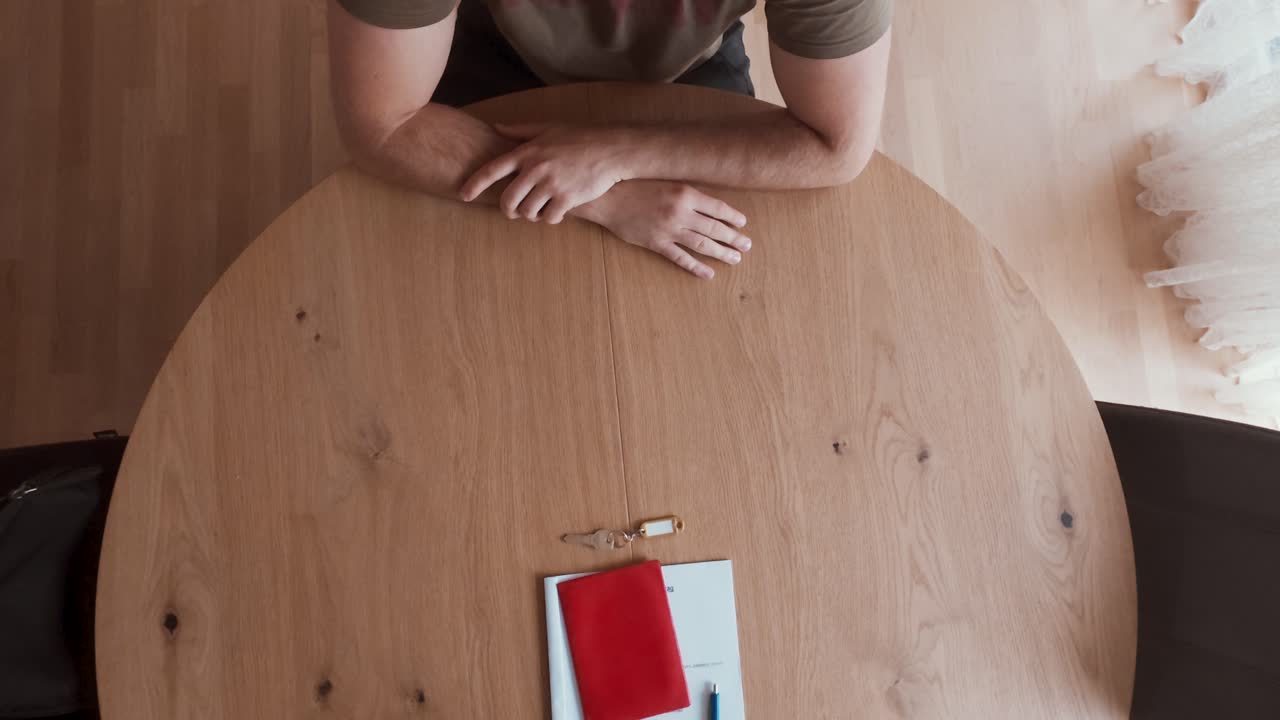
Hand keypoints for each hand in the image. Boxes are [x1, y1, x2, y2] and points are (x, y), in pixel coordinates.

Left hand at [459, 123, 632, 223]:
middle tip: (514, 212)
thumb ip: (520, 131)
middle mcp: (536, 169)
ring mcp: (551, 185)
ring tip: (539, 211)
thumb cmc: (579, 137)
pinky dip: (550, 219)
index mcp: (528, 152)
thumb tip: (496, 127)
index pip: (492, 170)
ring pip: (528, 212)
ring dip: (531, 216)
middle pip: (508, 200)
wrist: (611, 149)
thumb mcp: (548, 128)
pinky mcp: (567, 199)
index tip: (463, 195)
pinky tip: (557, 213)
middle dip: (508, 210)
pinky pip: (549, 218)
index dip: (474, 184)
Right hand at [576, 181, 750, 279]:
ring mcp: (669, 230)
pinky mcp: (656, 244)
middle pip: (714, 228)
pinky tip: (708, 273)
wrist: (608, 198)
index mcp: (685, 194)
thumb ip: (686, 193)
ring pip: (702, 244)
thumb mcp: (665, 181)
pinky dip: (696, 267)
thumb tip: (708, 204)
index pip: (718, 208)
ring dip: (721, 253)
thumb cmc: (635, 185)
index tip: (742, 224)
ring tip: (735, 259)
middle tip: (746, 246)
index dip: (733, 217)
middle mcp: (680, 213)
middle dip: (733, 238)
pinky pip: (681, 258)